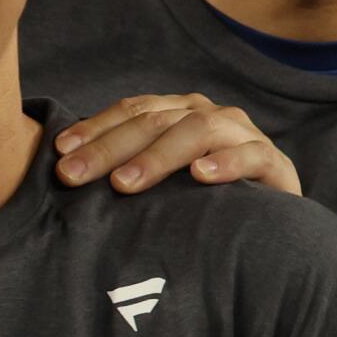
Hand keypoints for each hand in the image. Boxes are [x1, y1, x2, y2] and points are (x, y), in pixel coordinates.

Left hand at [52, 93, 300, 195]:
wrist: (276, 225)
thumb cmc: (207, 202)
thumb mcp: (165, 183)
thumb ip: (128, 171)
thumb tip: (67, 177)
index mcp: (180, 112)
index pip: (132, 111)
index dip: (95, 128)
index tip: (60, 153)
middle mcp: (209, 114)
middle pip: (155, 121)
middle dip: (109, 148)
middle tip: (73, 176)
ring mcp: (242, 135)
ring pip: (197, 131)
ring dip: (158, 157)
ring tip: (125, 183)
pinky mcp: (273, 163)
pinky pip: (250, 156)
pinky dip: (225, 163)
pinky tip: (200, 177)